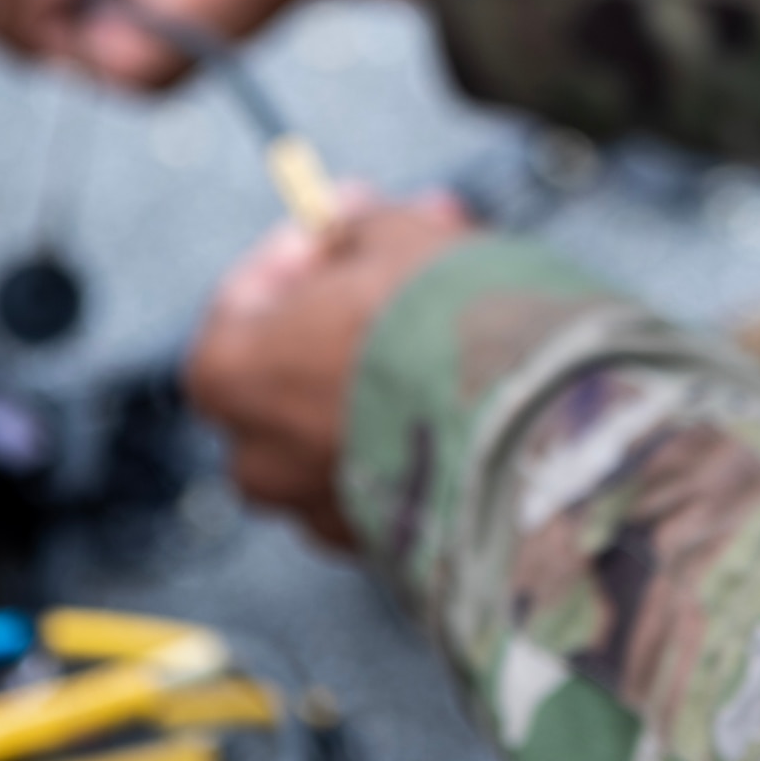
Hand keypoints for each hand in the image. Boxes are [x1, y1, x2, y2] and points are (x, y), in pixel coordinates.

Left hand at [185, 185, 475, 548]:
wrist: (529, 422)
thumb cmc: (443, 320)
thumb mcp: (397, 236)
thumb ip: (362, 233)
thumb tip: (361, 230)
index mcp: (230, 377)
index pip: (245, 297)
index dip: (308, 246)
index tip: (349, 213)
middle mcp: (258, 459)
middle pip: (294, 367)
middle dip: (353, 307)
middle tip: (412, 257)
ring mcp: (321, 511)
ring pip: (344, 425)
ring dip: (387, 370)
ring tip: (457, 322)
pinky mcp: (388, 547)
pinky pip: (391, 474)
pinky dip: (417, 430)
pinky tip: (469, 390)